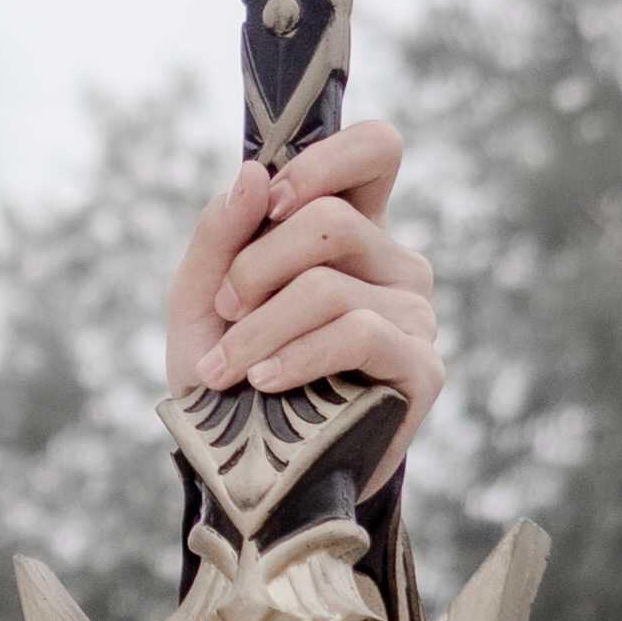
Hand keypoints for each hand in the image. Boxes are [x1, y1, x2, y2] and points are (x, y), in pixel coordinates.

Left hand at [164, 116, 444, 476]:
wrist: (244, 470)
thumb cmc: (227, 375)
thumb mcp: (201, 299)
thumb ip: (219, 234)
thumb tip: (253, 173)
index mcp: (351, 230)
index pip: (375, 149)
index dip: (323, 159)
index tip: (270, 201)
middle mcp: (392, 263)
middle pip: (332, 218)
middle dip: (255, 265)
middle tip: (223, 310)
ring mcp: (414, 314)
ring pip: (329, 286)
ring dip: (258, 328)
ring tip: (226, 369)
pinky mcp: (420, 369)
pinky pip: (356, 335)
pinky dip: (295, 355)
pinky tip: (263, 381)